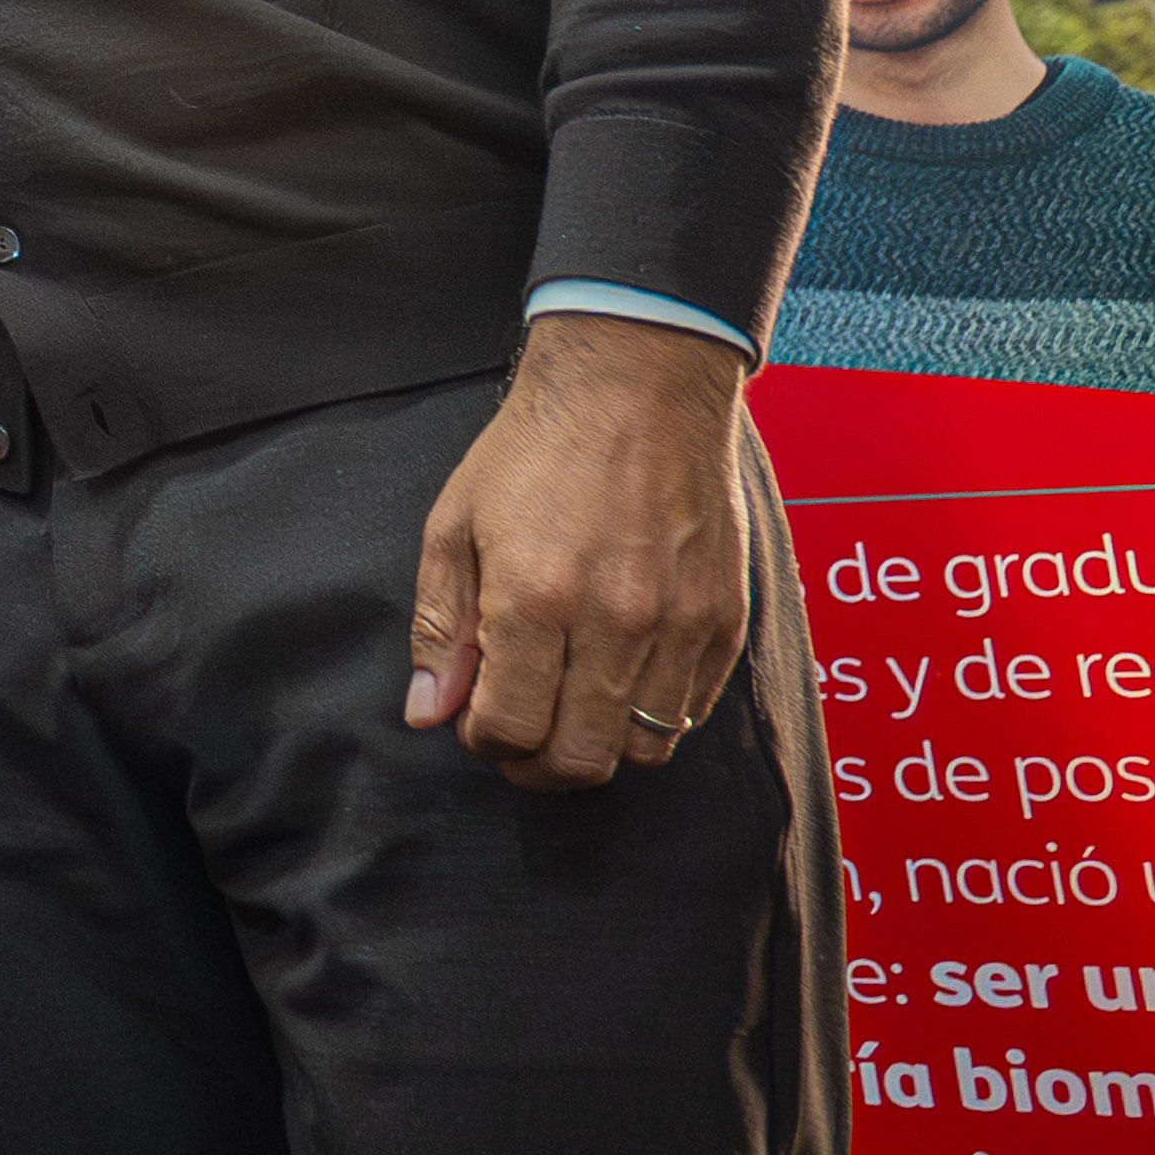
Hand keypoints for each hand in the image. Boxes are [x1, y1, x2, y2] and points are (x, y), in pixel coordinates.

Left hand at [408, 313, 754, 790]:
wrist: (637, 389)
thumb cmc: (534, 453)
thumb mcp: (454, 527)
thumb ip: (442, 627)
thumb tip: (430, 713)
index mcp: (534, 599)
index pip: (508, 729)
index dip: (482, 740)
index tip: (475, 719)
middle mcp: (614, 622)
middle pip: (579, 759)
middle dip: (536, 765)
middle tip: (517, 736)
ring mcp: (679, 624)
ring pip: (641, 747)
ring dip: (596, 745)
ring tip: (567, 707)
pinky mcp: (724, 618)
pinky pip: (690, 711)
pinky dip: (649, 715)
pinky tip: (616, 678)